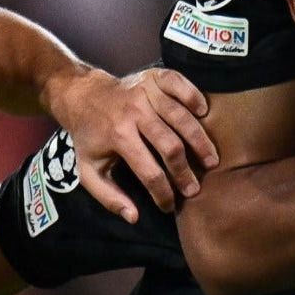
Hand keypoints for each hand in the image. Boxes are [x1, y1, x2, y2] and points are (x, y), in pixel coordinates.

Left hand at [47, 67, 217, 221]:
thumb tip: (134, 217)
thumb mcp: (88, 170)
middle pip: (170, 146)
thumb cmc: (90, 136)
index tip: (170, 206)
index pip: (148, 172)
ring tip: (212, 160)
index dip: (163, 193)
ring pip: (180, 117)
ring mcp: (145, 92)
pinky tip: (204, 113)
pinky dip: (194, 96)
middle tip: (195, 189)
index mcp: (117, 136)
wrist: (82, 96)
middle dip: (184, 172)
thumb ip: (108, 196)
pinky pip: (179, 84)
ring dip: (199, 141)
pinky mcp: (153, 77)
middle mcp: (133, 112)